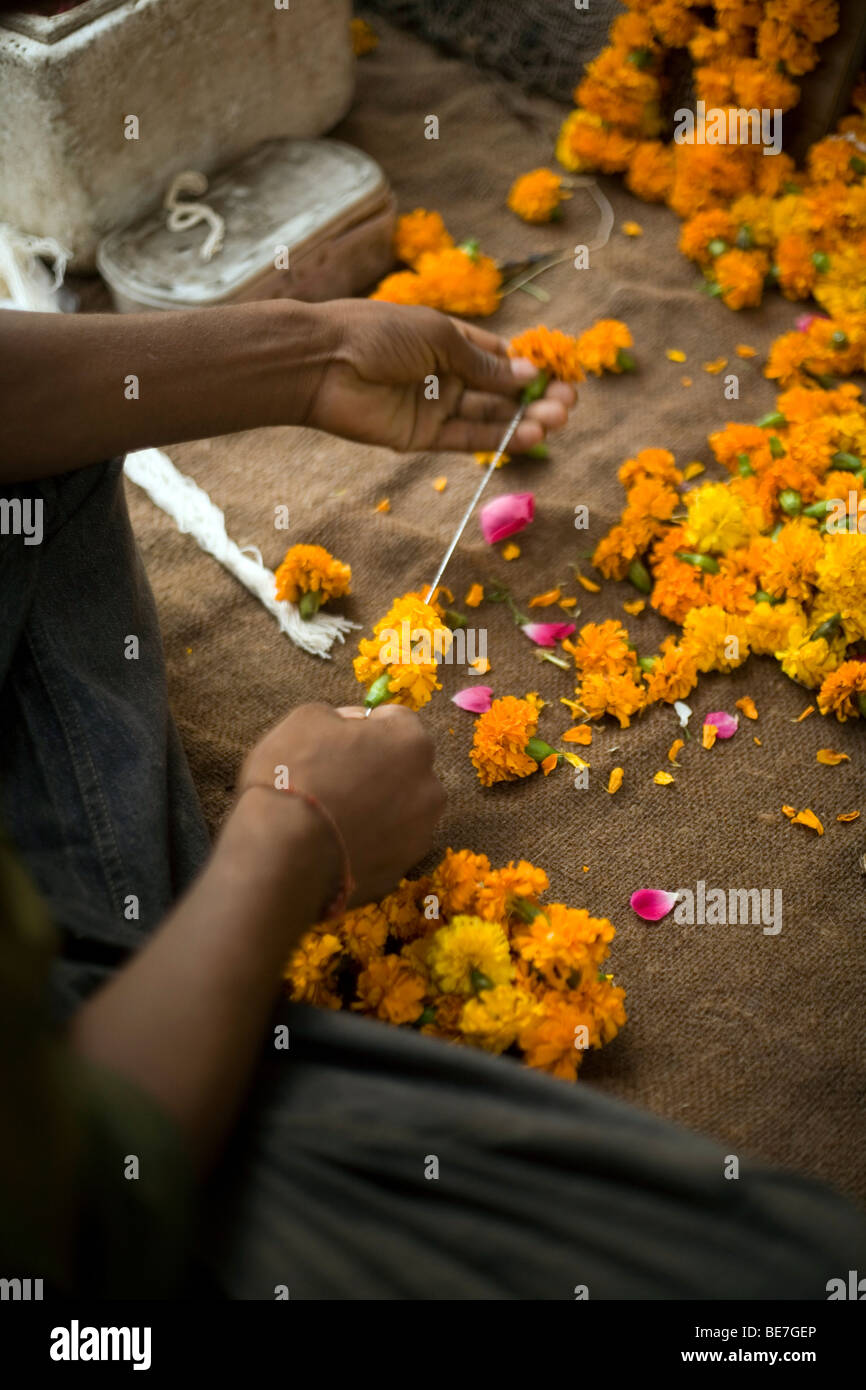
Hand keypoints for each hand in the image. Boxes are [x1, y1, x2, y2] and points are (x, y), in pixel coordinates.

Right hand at [237, 702, 445, 904]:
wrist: (282, 857)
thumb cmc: (295, 776)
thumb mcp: (306, 720)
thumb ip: (340, 717)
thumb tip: (352, 728)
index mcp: (413, 743)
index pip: (396, 721)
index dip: (365, 727)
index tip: (338, 741)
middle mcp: (429, 789)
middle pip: (405, 769)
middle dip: (378, 769)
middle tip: (336, 779)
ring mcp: (419, 836)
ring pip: (400, 811)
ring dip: (377, 809)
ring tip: (335, 818)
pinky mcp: (400, 873)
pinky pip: (385, 848)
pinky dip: (368, 844)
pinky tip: (336, 846)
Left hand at [302, 298, 575, 452]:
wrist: (322, 362)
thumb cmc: (377, 333)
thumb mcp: (438, 337)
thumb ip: (483, 363)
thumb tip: (530, 375)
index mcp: (449, 339)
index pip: (500, 357)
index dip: (532, 368)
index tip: (563, 375)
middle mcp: (445, 373)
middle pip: (500, 389)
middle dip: (536, 397)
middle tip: (567, 405)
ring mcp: (434, 405)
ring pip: (489, 415)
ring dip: (525, 419)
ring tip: (556, 421)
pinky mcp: (421, 436)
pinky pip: (466, 438)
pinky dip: (497, 438)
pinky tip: (529, 436)